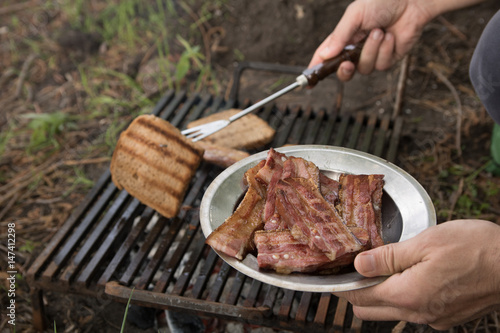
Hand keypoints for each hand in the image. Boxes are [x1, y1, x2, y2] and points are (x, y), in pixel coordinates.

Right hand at [309, 0, 434, 80]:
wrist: (411, 1)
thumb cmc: (382, 2)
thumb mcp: (355, 15)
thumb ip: (339, 36)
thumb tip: (324, 55)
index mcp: (343, 38)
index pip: (325, 57)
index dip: (316, 70)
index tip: (307, 82)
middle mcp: (355, 50)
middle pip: (344, 72)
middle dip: (344, 71)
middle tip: (347, 63)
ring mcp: (372, 56)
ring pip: (364, 68)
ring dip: (371, 50)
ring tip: (379, 31)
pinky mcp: (388, 59)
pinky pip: (381, 64)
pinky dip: (385, 49)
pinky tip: (391, 36)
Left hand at [334, 219, 499, 329]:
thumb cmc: (475, 248)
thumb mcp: (425, 243)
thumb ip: (388, 256)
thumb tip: (359, 265)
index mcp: (408, 295)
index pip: (360, 298)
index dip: (343, 286)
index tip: (334, 274)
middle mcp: (418, 313)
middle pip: (370, 311)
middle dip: (357, 293)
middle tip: (356, 269)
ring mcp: (434, 318)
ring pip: (392, 313)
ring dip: (381, 294)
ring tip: (383, 268)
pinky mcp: (447, 317)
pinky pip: (413, 311)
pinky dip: (403, 297)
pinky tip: (409, 275)